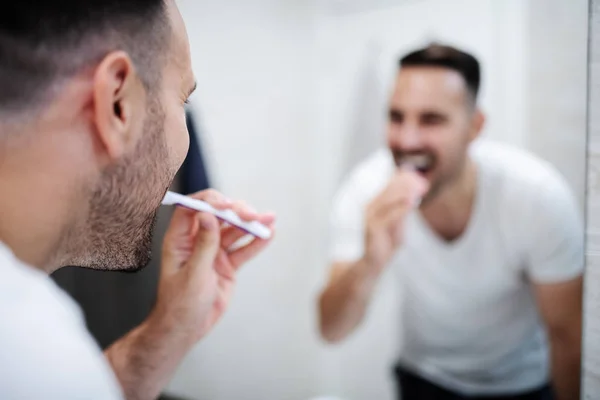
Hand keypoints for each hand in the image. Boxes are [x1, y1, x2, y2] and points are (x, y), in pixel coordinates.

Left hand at [152, 189, 275, 344]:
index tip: (227, 204)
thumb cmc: (180, 304)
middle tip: (252, 215)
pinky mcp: (227, 265)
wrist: (187, 329)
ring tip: (268, 219)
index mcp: (180, 240)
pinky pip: (243, 250)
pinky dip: (256, 242)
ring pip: (234, 231)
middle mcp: (197, 242)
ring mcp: (213, 253)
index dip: (210, 201)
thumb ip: (203, 244)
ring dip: (251, 224)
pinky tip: (269, 234)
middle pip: (218, 217)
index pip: (193, 209)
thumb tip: (207, 215)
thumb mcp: (193, 274)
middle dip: (236, 212)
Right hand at [363, 167, 427, 271]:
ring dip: (404, 192)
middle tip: (422, 180)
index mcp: (376, 204)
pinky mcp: (372, 229)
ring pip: (388, 200)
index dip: (402, 179)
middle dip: (406, 183)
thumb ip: (402, 211)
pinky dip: (400, 209)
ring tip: (418, 187)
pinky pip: (388, 216)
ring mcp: (370, 217)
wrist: (370, 264)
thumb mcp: (396, 225)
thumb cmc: (384, 243)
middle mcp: (371, 207)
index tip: (418, 175)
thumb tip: (413, 196)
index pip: (388, 186)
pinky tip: (411, 203)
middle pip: (388, 190)